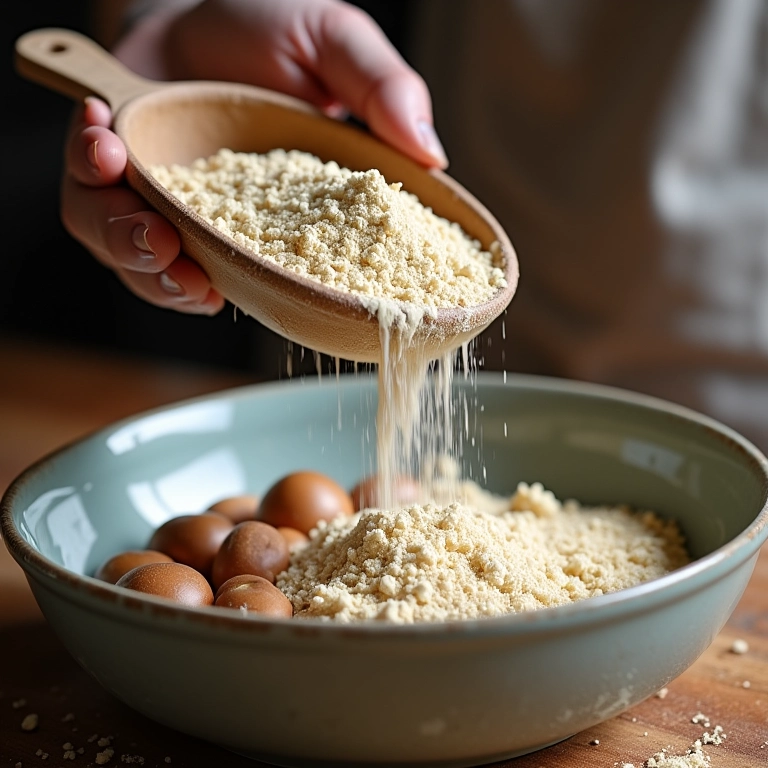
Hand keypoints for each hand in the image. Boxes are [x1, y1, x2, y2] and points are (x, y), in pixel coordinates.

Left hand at [63, 0, 446, 314]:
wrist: (201, 5)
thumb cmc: (275, 30)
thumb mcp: (337, 45)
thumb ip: (384, 91)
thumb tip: (433, 158)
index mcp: (284, 216)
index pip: (292, 277)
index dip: (282, 300)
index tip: (275, 288)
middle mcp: (222, 225)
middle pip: (196, 283)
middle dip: (175, 282)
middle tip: (179, 260)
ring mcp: (167, 209)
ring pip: (134, 260)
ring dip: (128, 245)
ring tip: (143, 215)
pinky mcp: (115, 185)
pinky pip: (88, 210)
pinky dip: (90, 187)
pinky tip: (104, 143)